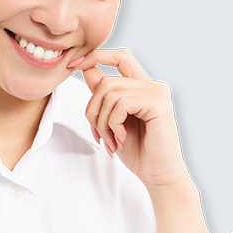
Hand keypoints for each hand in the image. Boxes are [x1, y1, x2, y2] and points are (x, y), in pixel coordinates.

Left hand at [69, 48, 189, 192]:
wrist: (158, 176)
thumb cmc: (138, 151)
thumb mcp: (112, 120)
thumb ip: (103, 96)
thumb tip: (88, 69)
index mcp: (142, 87)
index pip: (120, 57)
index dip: (96, 56)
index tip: (74, 64)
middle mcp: (152, 85)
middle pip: (106, 81)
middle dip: (94, 110)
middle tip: (99, 135)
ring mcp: (157, 92)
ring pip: (110, 92)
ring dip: (103, 121)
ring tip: (111, 141)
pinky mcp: (159, 103)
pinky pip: (121, 104)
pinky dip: (113, 123)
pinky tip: (122, 138)